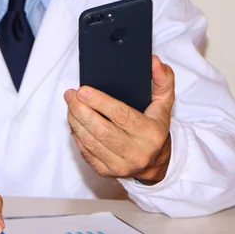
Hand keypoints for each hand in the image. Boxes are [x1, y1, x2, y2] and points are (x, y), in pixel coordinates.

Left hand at [65, 55, 174, 183]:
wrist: (155, 163)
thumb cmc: (155, 129)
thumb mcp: (164, 104)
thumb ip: (162, 80)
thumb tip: (152, 61)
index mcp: (151, 134)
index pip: (121, 116)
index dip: (100, 102)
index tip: (83, 90)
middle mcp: (137, 152)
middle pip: (101, 130)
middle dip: (81, 111)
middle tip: (71, 96)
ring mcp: (120, 165)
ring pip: (90, 142)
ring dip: (75, 122)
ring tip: (70, 106)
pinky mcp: (106, 172)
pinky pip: (86, 153)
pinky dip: (77, 136)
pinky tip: (74, 123)